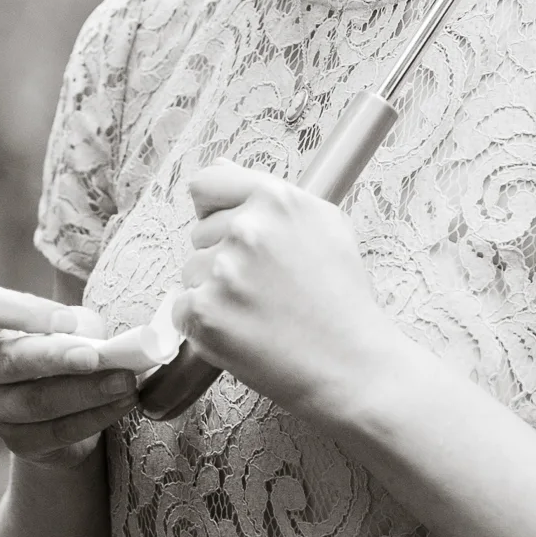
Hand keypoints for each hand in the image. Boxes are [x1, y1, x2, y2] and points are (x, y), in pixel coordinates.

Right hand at [0, 283, 137, 468]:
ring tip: (123, 382)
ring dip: (86, 392)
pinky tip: (121, 404)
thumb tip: (107, 348)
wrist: (58, 401)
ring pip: (37, 402)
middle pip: (10, 361)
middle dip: (57, 359)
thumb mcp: (69, 325)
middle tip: (96, 357)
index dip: (20, 311)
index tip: (66, 319)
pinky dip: (94, 417)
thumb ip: (80, 328)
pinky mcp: (16, 442)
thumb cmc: (61, 345)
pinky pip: (57, 431)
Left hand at [178, 159, 415, 418]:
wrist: (354, 368)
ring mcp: (223, 272)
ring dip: (213, 292)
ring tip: (259, 313)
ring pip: (189, 271)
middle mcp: (248, 229)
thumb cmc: (343, 302)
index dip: (214, 209)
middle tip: (263, 287)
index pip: (207, 183)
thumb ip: (269, 195)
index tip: (226, 230)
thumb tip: (223, 168)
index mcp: (277, 200)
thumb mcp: (324, 226)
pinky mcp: (206, 313)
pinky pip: (181, 309)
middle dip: (220, 257)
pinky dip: (203, 325)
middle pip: (198, 233)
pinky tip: (243, 333)